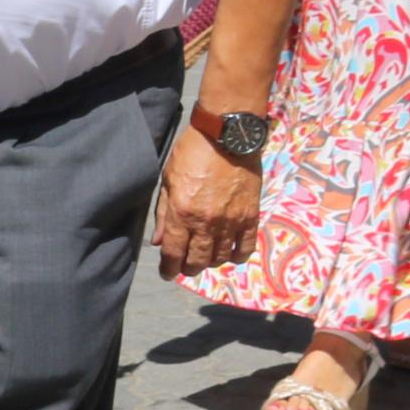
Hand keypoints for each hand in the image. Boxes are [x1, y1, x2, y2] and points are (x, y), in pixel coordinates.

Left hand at [154, 128, 258, 277]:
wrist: (226, 136)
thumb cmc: (192, 154)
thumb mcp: (169, 181)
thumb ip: (164, 214)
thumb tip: (159, 242)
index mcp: (182, 213)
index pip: (174, 252)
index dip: (169, 268)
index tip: (167, 273)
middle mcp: (207, 222)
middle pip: (197, 260)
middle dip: (188, 268)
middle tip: (185, 266)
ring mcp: (231, 221)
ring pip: (221, 257)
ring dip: (210, 262)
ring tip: (205, 257)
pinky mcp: (250, 216)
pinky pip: (245, 247)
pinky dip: (237, 256)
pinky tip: (229, 254)